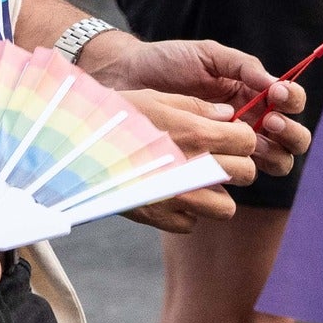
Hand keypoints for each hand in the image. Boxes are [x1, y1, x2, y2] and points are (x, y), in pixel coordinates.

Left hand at [77, 32, 311, 175]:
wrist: (129, 79)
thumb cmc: (167, 61)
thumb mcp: (207, 55)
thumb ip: (242, 66)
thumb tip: (275, 84)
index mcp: (253, 94)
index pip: (290, 103)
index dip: (291, 101)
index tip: (276, 95)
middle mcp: (251, 123)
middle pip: (292, 140)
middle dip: (291, 132)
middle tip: (270, 122)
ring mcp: (233, 147)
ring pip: (275, 162)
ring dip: (274, 154)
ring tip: (251, 139)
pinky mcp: (212, 165)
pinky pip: (238, 177)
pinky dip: (244, 172)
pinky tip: (227, 158)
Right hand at [116, 90, 258, 230]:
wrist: (76, 146)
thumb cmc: (115, 116)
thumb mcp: (154, 99)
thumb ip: (196, 107)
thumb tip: (227, 114)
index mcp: (195, 135)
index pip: (247, 141)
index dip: (240, 137)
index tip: (228, 136)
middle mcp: (193, 169)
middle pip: (246, 174)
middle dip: (236, 164)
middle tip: (215, 158)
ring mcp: (178, 198)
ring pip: (226, 208)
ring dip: (215, 195)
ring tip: (195, 181)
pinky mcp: (161, 218)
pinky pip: (192, 223)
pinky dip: (185, 212)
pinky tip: (168, 193)